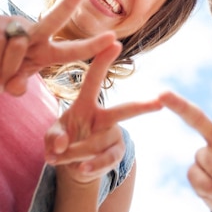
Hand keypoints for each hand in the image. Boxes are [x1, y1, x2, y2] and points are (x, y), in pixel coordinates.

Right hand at [0, 0, 120, 94]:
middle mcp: (36, 33)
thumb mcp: (14, 80)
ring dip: (6, 70)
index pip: (73, 49)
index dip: (93, 46)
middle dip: (69, 2)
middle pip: (55, 18)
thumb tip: (15, 87)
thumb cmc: (3, 66)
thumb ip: (18, 84)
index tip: (114, 39)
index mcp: (47, 49)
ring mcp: (16, 26)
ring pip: (18, 48)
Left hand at [45, 39, 161, 183]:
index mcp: (86, 104)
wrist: (74, 166)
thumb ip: (53, 138)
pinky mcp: (116, 153)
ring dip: (75, 152)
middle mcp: (104, 117)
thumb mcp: (51, 137)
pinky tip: (81, 169)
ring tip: (59, 157)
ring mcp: (113, 136)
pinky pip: (106, 160)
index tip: (116, 42)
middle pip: (124, 111)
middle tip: (160, 102)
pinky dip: (91, 165)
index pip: (95, 78)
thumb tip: (63, 145)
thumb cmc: (62, 142)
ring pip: (98, 143)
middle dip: (143, 107)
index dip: (104, 61)